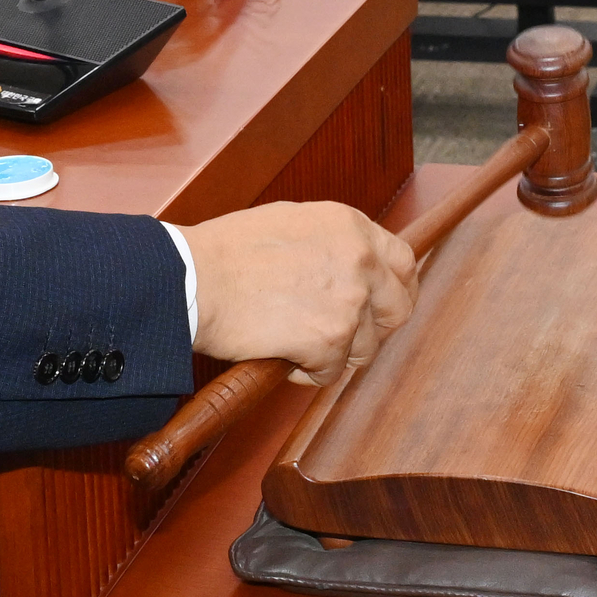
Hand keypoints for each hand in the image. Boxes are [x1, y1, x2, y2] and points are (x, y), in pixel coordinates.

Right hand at [179, 200, 422, 383]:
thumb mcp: (292, 224)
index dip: (397, 290)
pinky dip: (307, 372)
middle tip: (341, 338)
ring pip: (364, 348)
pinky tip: (280, 354)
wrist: (192, 279)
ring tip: (294, 342)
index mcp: (351, 227)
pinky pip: (331, 372)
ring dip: (333, 354)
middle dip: (373, 330)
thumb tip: (353, 265)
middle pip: (398, 310)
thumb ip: (331, 243)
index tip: (383, 307)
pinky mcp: (330, 339)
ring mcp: (348, 300)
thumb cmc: (225, 253)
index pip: (404, 262)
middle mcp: (359, 259)